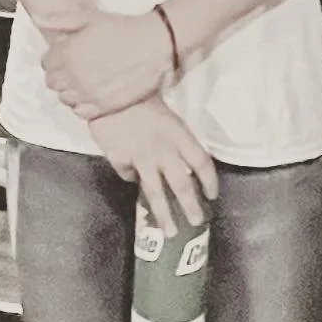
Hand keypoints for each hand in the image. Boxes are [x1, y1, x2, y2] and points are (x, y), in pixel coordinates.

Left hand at [41, 7, 176, 118]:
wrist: (153, 44)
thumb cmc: (122, 28)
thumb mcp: (88, 17)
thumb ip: (60, 20)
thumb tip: (38, 19)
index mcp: (66, 54)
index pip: (46, 64)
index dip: (54, 60)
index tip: (66, 56)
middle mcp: (73, 75)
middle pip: (53, 83)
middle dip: (61, 76)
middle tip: (77, 69)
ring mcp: (87, 93)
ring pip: (65, 99)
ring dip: (71, 91)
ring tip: (86, 81)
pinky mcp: (103, 106)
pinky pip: (81, 112)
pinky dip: (83, 105)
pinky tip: (94, 94)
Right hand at [88, 98, 217, 234]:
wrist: (108, 89)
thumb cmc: (140, 96)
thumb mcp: (166, 116)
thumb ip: (173, 139)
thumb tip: (175, 162)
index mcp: (179, 134)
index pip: (202, 162)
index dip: (209, 181)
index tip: (212, 195)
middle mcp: (164, 149)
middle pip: (182, 184)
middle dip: (190, 206)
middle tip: (196, 221)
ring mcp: (141, 157)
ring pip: (156, 193)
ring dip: (164, 215)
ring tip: (170, 232)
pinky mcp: (120, 160)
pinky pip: (128, 176)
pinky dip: (130, 176)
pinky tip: (129, 172)